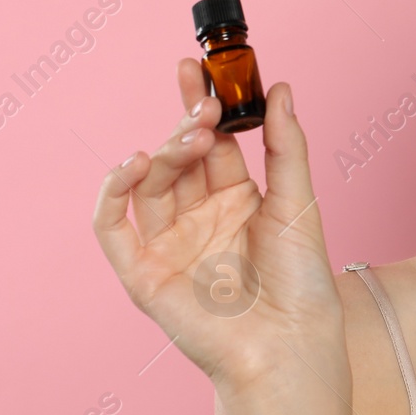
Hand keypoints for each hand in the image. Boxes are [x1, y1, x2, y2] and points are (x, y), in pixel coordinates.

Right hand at [92, 58, 344, 394]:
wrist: (292, 344)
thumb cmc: (302, 282)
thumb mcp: (298, 200)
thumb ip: (285, 144)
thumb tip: (279, 87)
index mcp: (234, 200)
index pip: (209, 143)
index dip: (201, 106)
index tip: (198, 69)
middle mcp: (198, 219)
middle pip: (177, 158)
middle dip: (184, 124)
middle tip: (201, 100)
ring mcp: (169, 245)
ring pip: (149, 184)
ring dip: (163, 152)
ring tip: (191, 135)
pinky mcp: (144, 274)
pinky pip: (113, 228)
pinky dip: (113, 193)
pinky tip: (134, 163)